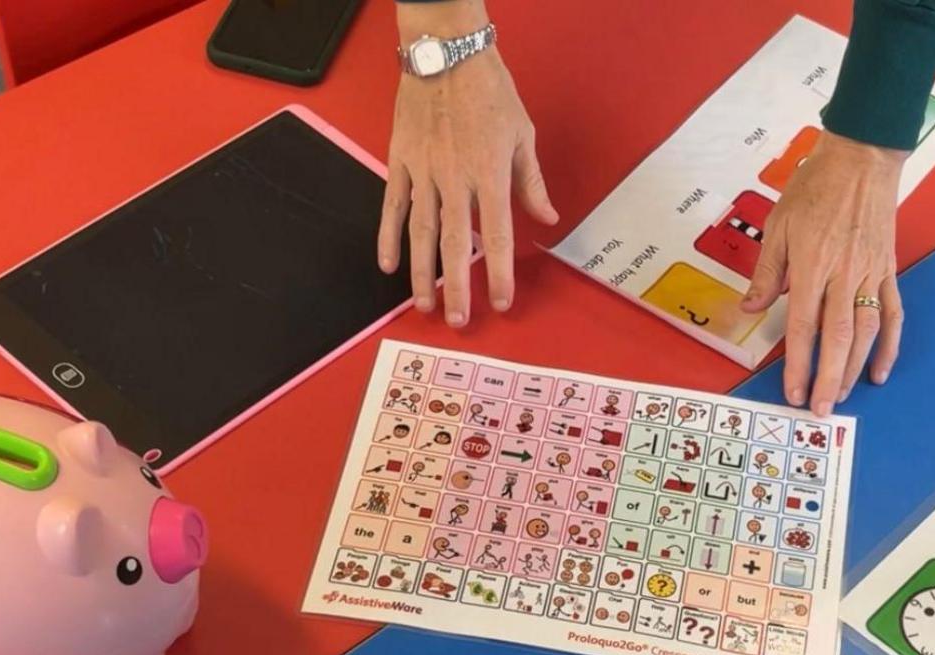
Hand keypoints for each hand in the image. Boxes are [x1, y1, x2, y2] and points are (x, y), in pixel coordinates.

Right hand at [378, 1, 556, 326]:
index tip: (501, 302)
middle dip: (457, 286)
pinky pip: (392, 206)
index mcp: (489, 173)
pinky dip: (388, 236)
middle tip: (458, 320)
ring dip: (422, 272)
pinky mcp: (400, 161)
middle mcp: (454, 178)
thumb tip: (547, 217)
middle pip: (456, 244)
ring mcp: (423, 171)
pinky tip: (388, 265)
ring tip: (423, 304)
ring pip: (421, 232)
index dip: (500, 272)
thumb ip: (530, 181)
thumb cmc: (490, 91)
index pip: (497, 234)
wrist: (446, 54)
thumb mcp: (522, 134)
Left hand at [743, 131, 904, 416]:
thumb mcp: (779, 224)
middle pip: (839, 336)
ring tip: (842, 395)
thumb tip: (751, 309)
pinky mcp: (887, 269)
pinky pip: (893, 313)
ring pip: (867, 330)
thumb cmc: (815, 187)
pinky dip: (889, 345)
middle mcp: (844, 273)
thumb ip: (767, 272)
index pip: (805, 324)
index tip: (793, 392)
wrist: (863, 157)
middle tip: (821, 410)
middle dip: (830, 377)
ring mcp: (871, 273)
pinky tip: (880, 371)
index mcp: (812, 263)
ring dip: (855, 367)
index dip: (799, 363)